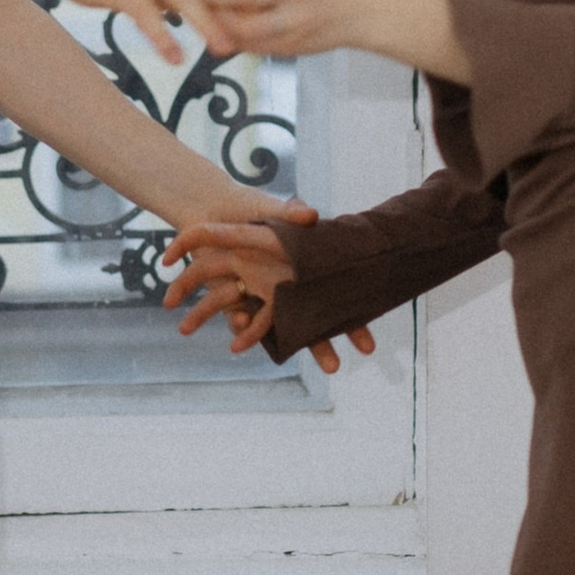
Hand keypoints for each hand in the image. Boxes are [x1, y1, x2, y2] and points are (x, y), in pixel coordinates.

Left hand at [158, 200, 376, 376]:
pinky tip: (242, 329)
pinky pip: (239, 317)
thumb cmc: (246, 206)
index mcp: (298, 268)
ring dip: (282, 344)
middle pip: (308, 324)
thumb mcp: (271, 209)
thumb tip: (312, 214)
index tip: (368, 347)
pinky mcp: (229, 297)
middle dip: (321, 347)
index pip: (333, 298)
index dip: (353, 322)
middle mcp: (281, 286)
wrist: (206, 209)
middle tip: (335, 368)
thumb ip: (289, 214)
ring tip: (284, 351)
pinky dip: (242, 325)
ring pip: (274, 327)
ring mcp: (258, 294)